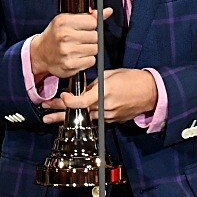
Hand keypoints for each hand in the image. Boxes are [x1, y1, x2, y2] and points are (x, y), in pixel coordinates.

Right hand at [30, 8, 110, 79]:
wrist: (40, 54)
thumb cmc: (56, 35)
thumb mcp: (68, 20)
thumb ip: (89, 16)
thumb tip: (108, 11)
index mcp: (64, 21)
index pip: (93, 21)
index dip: (91, 25)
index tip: (85, 28)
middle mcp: (65, 36)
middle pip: (95, 36)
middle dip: (91, 38)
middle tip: (80, 39)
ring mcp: (67, 51)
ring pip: (95, 49)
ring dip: (90, 50)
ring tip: (78, 48)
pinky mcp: (70, 65)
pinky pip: (91, 61)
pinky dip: (87, 60)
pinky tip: (77, 57)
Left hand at [40, 68, 157, 124]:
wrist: (150, 92)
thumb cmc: (132, 79)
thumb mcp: (110, 75)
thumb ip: (94, 83)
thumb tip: (81, 88)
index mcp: (104, 93)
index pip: (81, 102)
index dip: (68, 101)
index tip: (61, 96)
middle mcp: (104, 107)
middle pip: (78, 113)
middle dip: (59, 113)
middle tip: (45, 114)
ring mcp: (108, 116)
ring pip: (85, 118)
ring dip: (68, 117)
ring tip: (52, 117)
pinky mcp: (112, 120)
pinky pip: (95, 119)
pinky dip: (84, 117)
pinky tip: (73, 117)